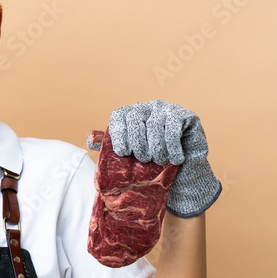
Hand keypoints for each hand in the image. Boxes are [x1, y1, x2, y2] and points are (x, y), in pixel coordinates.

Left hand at [102, 99, 220, 216]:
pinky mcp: (185, 115)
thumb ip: (110, 146)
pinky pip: (173, 128)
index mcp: (131, 114)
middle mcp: (148, 107)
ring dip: (156, 148)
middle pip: (135, 118)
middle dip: (138, 143)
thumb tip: (90, 140)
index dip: (119, 134)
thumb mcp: (129, 157)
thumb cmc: (152, 163)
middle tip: (144, 160)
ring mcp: (166, 108)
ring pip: (155, 125)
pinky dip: (172, 147)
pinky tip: (176, 159)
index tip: (124, 153)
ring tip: (160, 161)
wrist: (183, 170)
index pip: (119, 116)